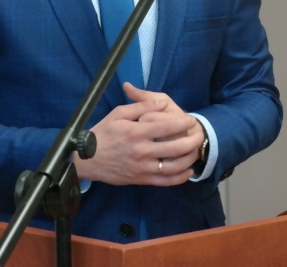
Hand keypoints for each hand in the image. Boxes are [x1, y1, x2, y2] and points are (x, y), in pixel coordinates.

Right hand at [72, 86, 202, 185]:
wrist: (86, 160)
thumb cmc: (102, 133)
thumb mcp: (118, 113)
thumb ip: (140, 106)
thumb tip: (162, 103)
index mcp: (137, 132)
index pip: (168, 127)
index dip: (183, 123)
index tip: (191, 120)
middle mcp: (142, 151)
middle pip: (176, 147)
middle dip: (192, 140)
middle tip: (199, 135)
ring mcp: (143, 168)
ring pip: (174, 166)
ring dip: (190, 159)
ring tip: (196, 151)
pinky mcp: (142, 180)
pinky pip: (166, 181)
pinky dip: (180, 177)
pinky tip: (187, 170)